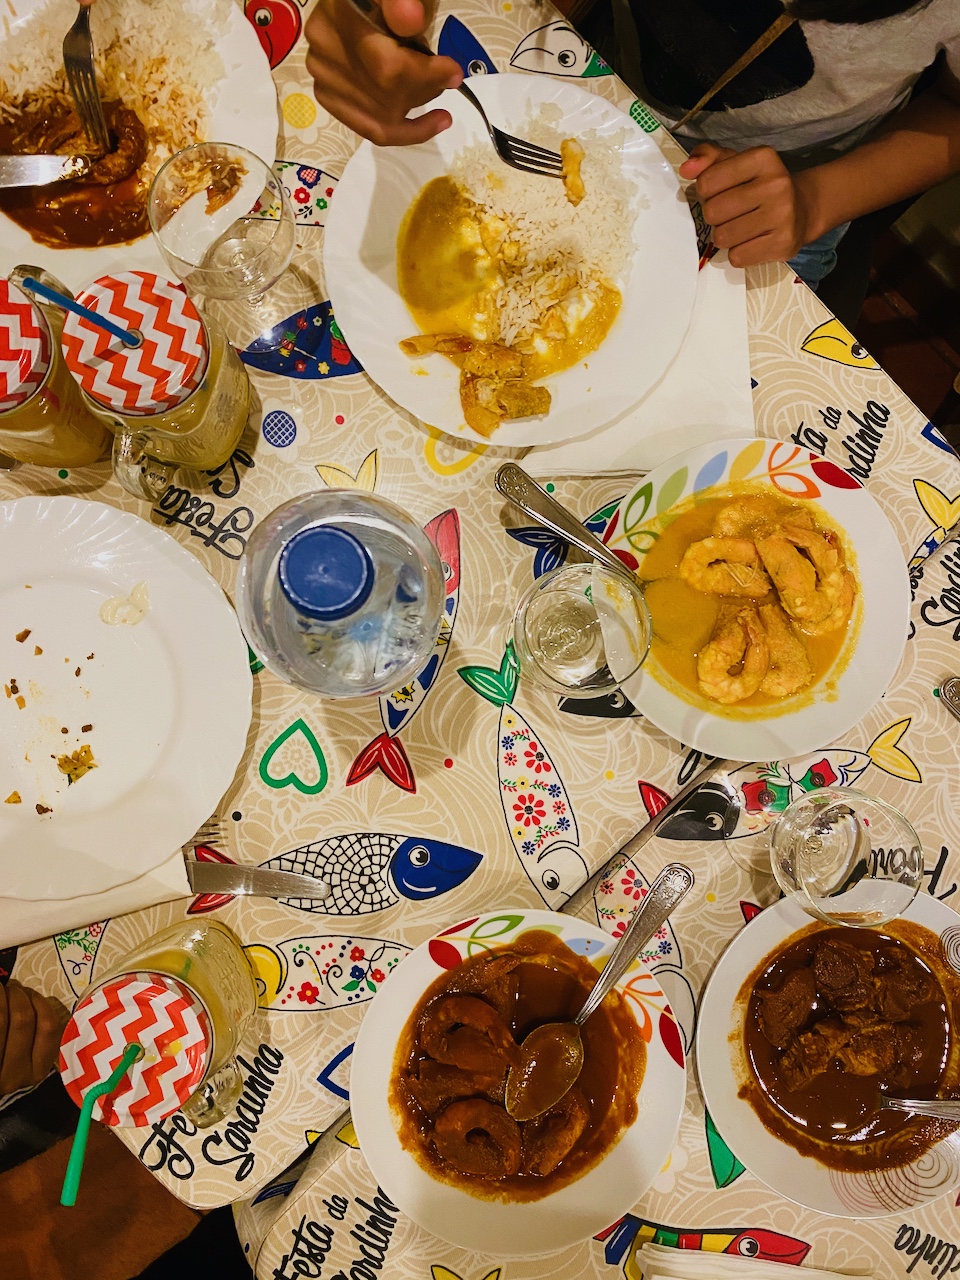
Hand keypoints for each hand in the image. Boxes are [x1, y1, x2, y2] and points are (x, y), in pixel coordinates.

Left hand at [0, 981, 67, 1096]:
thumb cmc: (5, 1072)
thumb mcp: (25, 1063)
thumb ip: (34, 1036)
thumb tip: (32, 1001)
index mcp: (35, 1071)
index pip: (48, 1028)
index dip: (40, 1003)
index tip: (31, 994)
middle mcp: (15, 1075)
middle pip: (23, 1019)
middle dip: (19, 996)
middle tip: (12, 988)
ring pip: (1, 1019)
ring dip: (1, 996)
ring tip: (0, 991)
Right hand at [305, 0, 461, 145]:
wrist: (358, 2)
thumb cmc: (385, 0)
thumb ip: (402, 2)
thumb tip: (411, 21)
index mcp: (340, 17)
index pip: (387, 67)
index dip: (426, 76)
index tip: (454, 73)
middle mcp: (324, 53)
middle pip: (385, 96)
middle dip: (424, 91)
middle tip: (445, 78)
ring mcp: (323, 79)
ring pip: (381, 119)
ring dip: (418, 110)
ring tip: (435, 91)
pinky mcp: (329, 98)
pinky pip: (370, 128)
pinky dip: (404, 130)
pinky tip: (426, 122)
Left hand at [679, 144, 819, 267]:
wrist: (803, 209)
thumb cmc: (760, 185)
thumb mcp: (736, 163)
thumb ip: (708, 158)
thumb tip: (687, 169)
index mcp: (762, 158)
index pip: (707, 182)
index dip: (706, 191)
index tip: (720, 192)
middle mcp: (776, 184)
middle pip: (713, 212)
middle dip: (714, 216)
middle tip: (730, 213)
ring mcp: (782, 215)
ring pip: (722, 238)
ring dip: (725, 236)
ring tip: (740, 227)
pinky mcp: (783, 243)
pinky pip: (737, 257)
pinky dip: (738, 253)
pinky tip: (751, 241)